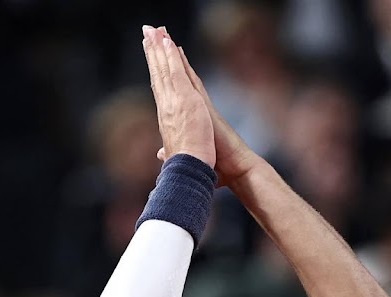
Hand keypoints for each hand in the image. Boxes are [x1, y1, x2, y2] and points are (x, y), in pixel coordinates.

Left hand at [152, 29, 256, 186]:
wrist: (235, 168)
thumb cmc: (218, 167)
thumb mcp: (193, 157)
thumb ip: (177, 150)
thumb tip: (161, 153)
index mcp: (189, 120)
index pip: (173, 93)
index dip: (164, 75)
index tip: (155, 59)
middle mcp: (194, 109)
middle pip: (177, 78)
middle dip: (165, 57)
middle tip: (155, 34)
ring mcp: (200, 106)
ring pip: (184, 74)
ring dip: (173, 54)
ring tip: (163, 34)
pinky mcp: (206, 106)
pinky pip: (192, 80)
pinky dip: (183, 65)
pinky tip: (176, 49)